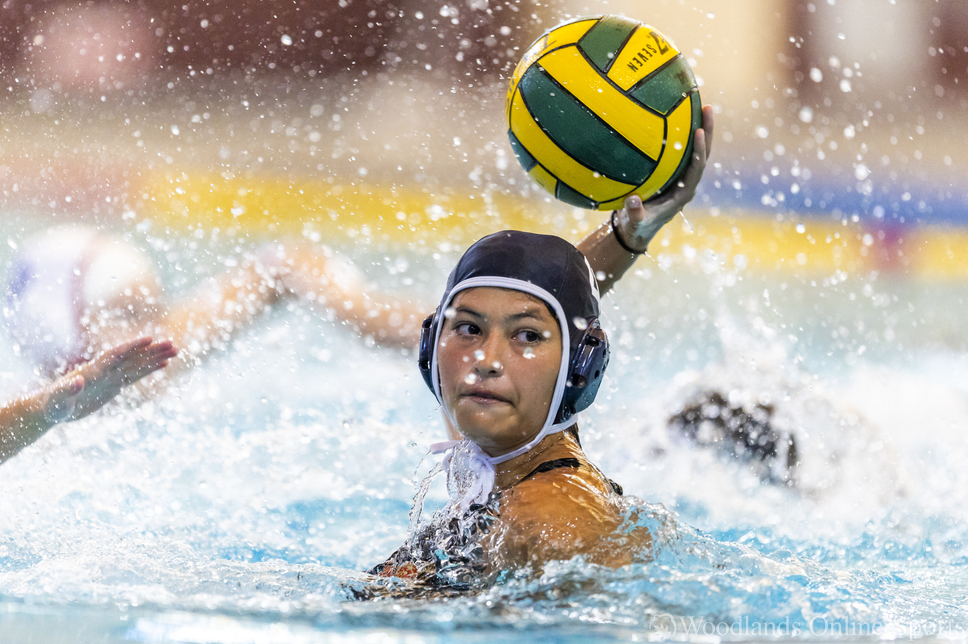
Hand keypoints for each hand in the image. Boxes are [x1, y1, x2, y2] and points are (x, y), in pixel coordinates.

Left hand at [42, 337, 177, 422]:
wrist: (51, 409)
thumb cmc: (52, 405)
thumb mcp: (58, 400)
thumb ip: (68, 390)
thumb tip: (79, 381)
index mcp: (94, 371)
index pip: (116, 355)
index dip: (132, 347)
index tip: (150, 339)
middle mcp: (105, 370)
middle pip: (132, 357)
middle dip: (152, 350)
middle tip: (172, 344)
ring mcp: (111, 377)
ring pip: (137, 364)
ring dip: (156, 357)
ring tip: (175, 350)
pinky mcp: (114, 386)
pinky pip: (136, 375)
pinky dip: (150, 369)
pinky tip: (163, 364)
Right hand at [614, 104, 713, 252]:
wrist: (638, 229)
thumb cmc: (638, 226)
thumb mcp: (635, 222)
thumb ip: (635, 213)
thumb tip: (632, 202)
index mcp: (684, 193)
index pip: (696, 169)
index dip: (699, 151)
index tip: (698, 132)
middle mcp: (687, 183)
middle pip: (703, 154)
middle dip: (707, 131)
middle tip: (707, 107)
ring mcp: (682, 177)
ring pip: (696, 150)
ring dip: (701, 128)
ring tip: (701, 105)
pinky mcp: (675, 173)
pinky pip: (684, 151)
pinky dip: (685, 134)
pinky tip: (679, 116)